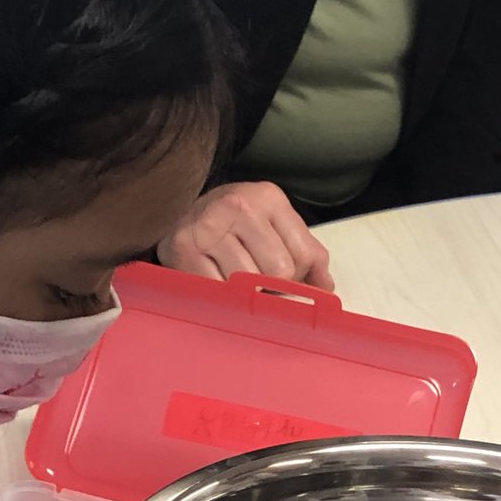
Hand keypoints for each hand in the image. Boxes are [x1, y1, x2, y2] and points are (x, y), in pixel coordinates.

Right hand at [156, 182, 333, 290]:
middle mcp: (239, 206)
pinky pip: (218, 292)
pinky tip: (220, 292)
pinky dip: (223, 301)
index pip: (303, 256)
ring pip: (249, 285)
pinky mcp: (184, 249)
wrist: (174, 213)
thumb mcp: (272, 227)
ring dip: (247, 297)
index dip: (301, 281)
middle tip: (259, 289)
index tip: (289, 288)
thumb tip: (326, 288)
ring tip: (238, 288)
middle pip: (278, 272)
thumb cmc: (232, 228)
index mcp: (268, 198)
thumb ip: (306, 253)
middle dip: (274, 289)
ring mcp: (209, 227)